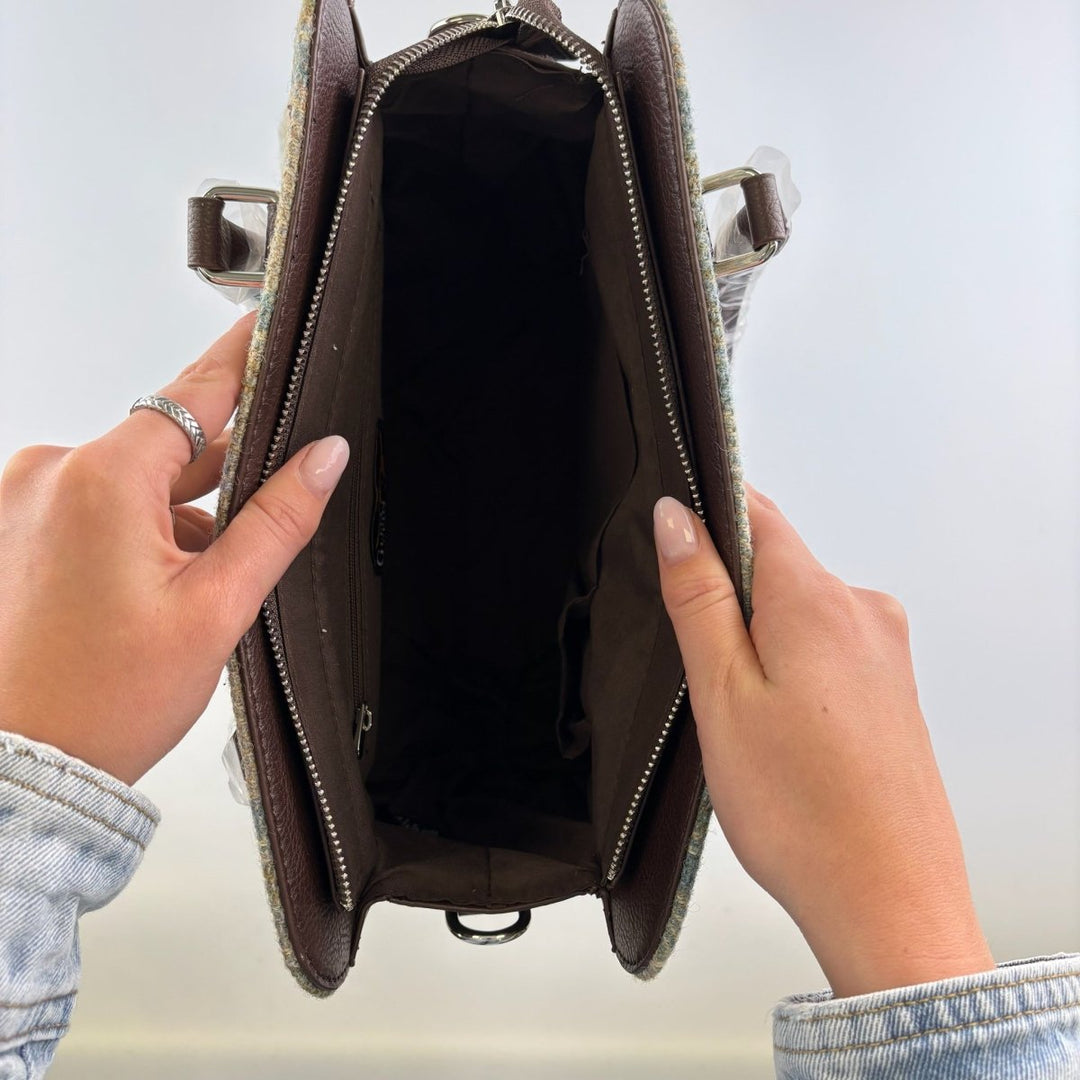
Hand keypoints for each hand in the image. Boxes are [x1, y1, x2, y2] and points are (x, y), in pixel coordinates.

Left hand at [0, 312, 349, 784]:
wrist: (16, 766)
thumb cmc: (99, 700)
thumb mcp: (216, 607)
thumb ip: (277, 519)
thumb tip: (324, 458)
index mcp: (101, 479)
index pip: (196, 392)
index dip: (244, 358)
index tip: (269, 322)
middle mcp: (48, 473)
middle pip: (166, 442)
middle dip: (214, 478)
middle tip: (241, 535)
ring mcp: (20, 498)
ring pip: (131, 479)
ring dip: (171, 516)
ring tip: (181, 595)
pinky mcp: (10, 525)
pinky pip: (91, 502)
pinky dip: (131, 532)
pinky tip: (146, 591)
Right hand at [653, 488, 994, 996]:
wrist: (888, 902)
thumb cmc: (806, 814)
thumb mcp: (722, 693)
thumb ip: (700, 596)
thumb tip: (678, 518)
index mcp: (817, 600)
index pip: (756, 511)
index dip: (705, 517)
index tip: (673, 550)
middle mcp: (864, 612)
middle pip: (776, 563)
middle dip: (728, 597)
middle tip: (703, 672)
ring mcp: (886, 652)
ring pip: (799, 611)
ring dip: (760, 642)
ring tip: (744, 717)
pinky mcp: (892, 688)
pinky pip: (828, 649)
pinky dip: (792, 672)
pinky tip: (780, 733)